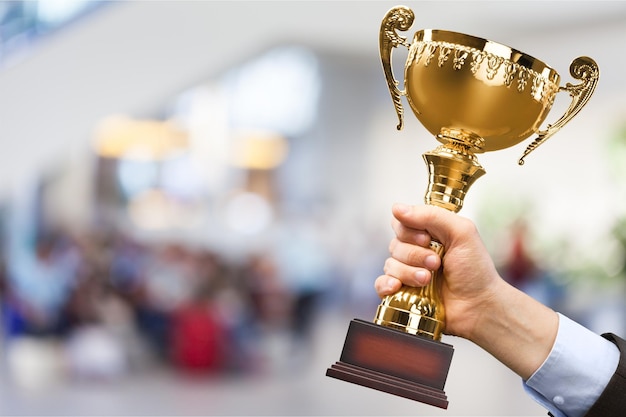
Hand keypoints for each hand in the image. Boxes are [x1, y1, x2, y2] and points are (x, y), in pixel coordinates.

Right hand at [374, 203, 557, 378]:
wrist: (479, 306)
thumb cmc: (475, 270)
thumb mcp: (462, 233)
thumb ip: (431, 216)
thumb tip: (397, 208)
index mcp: (429, 233)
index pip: (401, 223)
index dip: (409, 231)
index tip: (426, 239)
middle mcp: (416, 251)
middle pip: (395, 244)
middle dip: (415, 255)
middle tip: (436, 263)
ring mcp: (408, 272)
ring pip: (390, 264)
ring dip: (409, 272)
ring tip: (428, 280)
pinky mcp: (402, 293)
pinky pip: (381, 284)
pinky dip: (386, 284)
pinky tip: (397, 287)